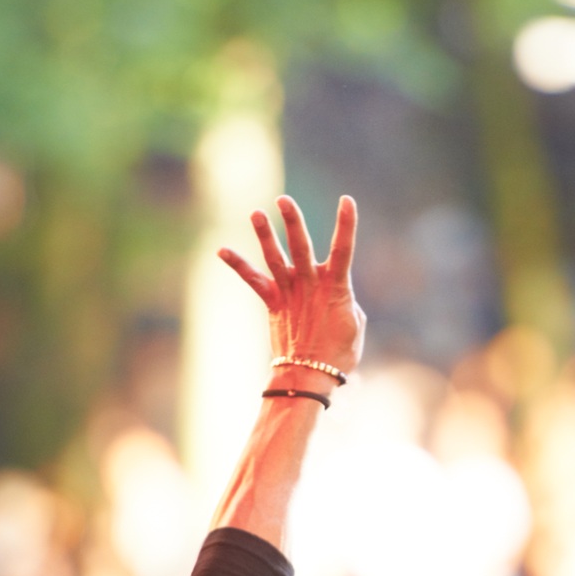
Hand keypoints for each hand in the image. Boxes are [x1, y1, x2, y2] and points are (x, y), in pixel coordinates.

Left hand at [219, 194, 365, 374]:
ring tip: (255, 213)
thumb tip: (334, 290)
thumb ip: (345, 299)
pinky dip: (237, 264)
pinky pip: (253, 280)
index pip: (343, 249)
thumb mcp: (354, 323)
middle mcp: (311, 284)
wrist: (310, 376)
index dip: (347, 224)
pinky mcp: (273, 304)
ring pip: (275, 258)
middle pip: (300, 246)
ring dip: (265, 234)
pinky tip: (220, 250)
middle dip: (293, 222)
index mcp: (336, 287)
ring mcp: (290, 293)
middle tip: (283, 200)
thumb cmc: (340, 352)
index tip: (347, 199)